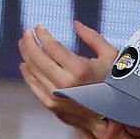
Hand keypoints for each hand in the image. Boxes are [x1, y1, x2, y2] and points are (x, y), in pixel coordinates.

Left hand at [17, 22, 114, 138]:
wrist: (113, 115)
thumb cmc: (116, 83)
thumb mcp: (110, 56)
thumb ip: (92, 37)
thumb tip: (75, 23)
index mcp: (80, 69)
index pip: (52, 47)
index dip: (43, 35)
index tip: (38, 27)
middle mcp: (65, 83)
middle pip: (38, 58)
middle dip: (30, 42)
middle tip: (26, 32)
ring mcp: (56, 95)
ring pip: (33, 71)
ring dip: (26, 55)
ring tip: (24, 44)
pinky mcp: (51, 105)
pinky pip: (34, 86)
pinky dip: (28, 74)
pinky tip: (25, 64)